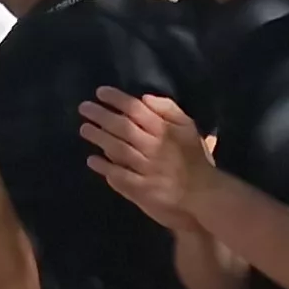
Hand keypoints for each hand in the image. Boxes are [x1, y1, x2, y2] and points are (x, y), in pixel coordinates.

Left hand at [78, 88, 218, 230]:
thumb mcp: (189, 129)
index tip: (100, 92)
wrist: (204, 195)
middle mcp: (155, 147)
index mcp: (166, 131)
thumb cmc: (195, 160)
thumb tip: (144, 98)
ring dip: (99, 137)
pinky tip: (92, 160)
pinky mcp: (143, 189)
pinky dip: (105, 167)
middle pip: (123, 127)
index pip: (137, 109)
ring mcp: (147, 169)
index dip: (117, 99)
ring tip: (84, 129)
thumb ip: (169, 111)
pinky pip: (120, 175)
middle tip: (83, 108)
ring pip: (118, 149)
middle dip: (101, 115)